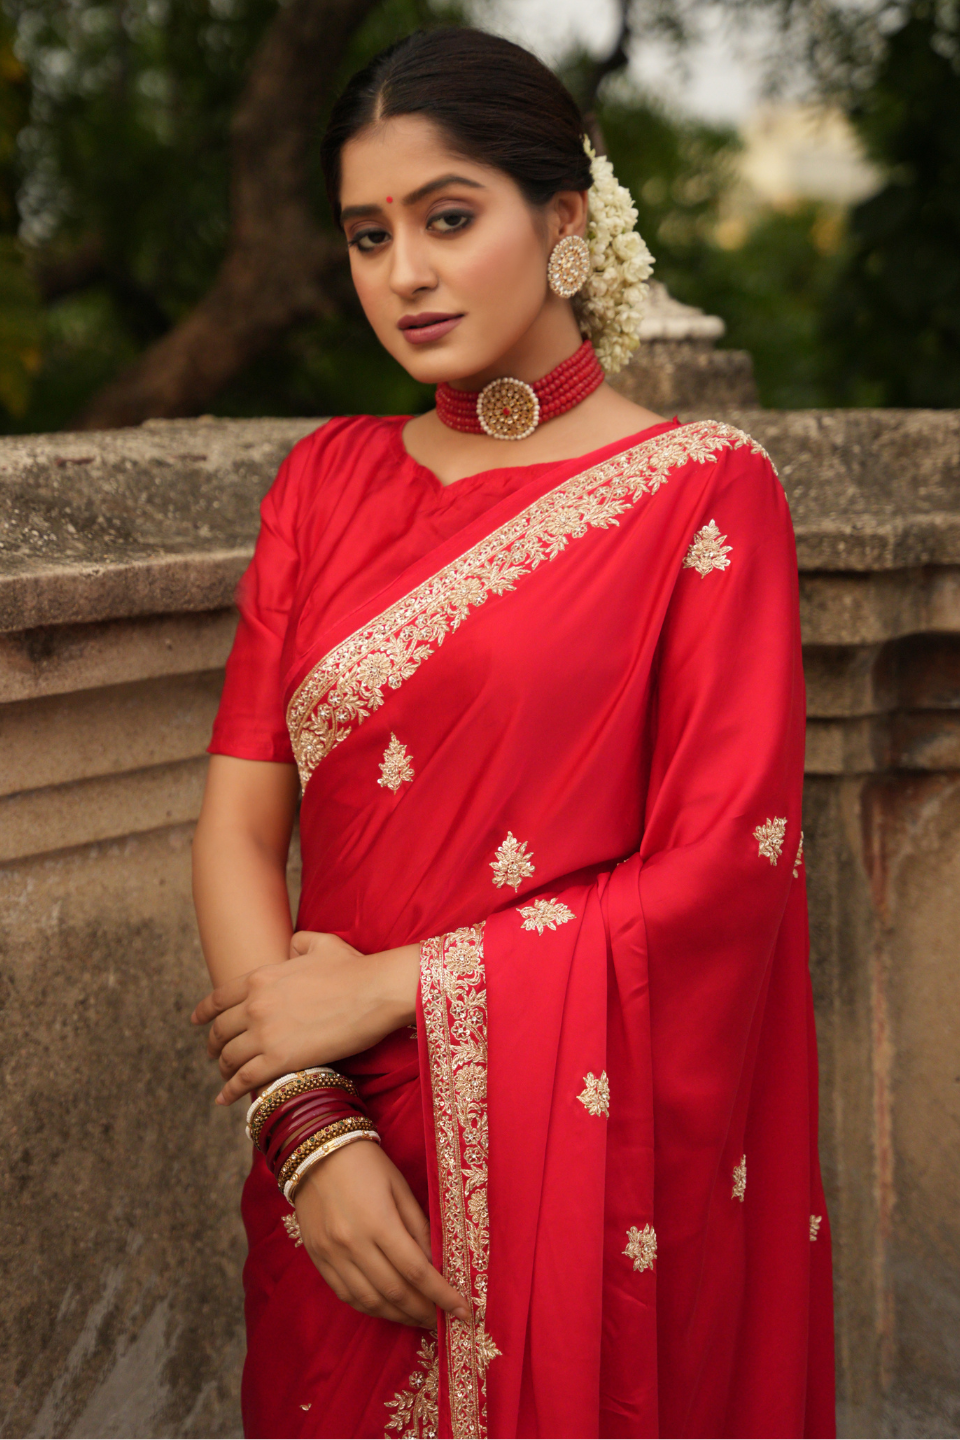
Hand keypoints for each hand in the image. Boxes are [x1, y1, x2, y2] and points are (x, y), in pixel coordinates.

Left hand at [191, 931, 419, 1103]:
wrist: (374, 992)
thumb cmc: (353, 967)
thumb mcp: (320, 943)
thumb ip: (297, 943)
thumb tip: (290, 948)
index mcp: (261, 977)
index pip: (219, 998)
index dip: (203, 1012)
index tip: (196, 1021)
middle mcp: (255, 1005)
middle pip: (220, 1030)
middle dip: (214, 1043)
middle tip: (214, 1053)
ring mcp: (265, 1034)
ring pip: (229, 1057)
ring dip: (223, 1069)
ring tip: (225, 1076)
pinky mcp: (279, 1060)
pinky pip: (244, 1080)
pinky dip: (230, 1091)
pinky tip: (224, 1098)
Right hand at [296, 1137, 469, 1327]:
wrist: (315, 1152)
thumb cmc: (366, 1164)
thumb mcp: (400, 1187)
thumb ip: (419, 1227)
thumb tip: (438, 1264)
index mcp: (379, 1222)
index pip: (417, 1271)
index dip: (442, 1295)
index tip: (463, 1311)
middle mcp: (353, 1244)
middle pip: (395, 1292)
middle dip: (423, 1311)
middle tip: (443, 1320)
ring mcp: (332, 1255)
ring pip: (370, 1301)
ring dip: (399, 1316)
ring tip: (419, 1319)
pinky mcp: (318, 1259)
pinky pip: (346, 1295)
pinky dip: (371, 1308)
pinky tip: (388, 1309)